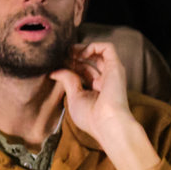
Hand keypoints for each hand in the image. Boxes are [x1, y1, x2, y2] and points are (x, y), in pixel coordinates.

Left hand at [50, 41, 159, 169]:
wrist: (107, 123)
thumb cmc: (92, 117)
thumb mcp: (74, 97)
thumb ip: (67, 81)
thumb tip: (54, 71)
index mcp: (97, 88)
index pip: (84, 70)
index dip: (71, 64)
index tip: (57, 63)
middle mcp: (106, 79)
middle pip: (90, 60)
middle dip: (75, 54)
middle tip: (61, 54)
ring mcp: (112, 72)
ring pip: (99, 51)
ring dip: (83, 48)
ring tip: (69, 51)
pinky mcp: (116, 67)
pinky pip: (108, 48)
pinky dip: (94, 46)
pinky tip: (82, 54)